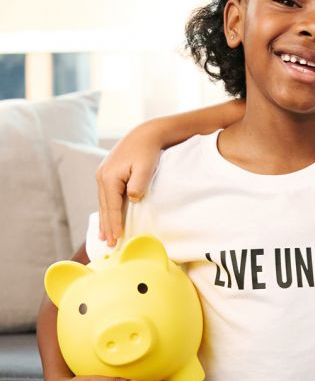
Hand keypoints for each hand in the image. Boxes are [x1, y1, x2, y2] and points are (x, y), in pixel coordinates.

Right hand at [96, 128, 162, 246]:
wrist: (145, 134)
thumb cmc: (147, 151)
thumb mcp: (145, 168)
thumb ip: (138, 185)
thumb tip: (132, 199)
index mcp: (109, 177)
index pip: (111, 206)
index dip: (114, 224)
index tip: (116, 239)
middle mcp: (101, 177)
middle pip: (104, 207)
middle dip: (106, 227)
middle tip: (108, 245)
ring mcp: (102, 175)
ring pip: (103, 203)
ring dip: (104, 220)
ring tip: (104, 237)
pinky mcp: (107, 174)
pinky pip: (105, 197)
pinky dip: (105, 209)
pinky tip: (106, 218)